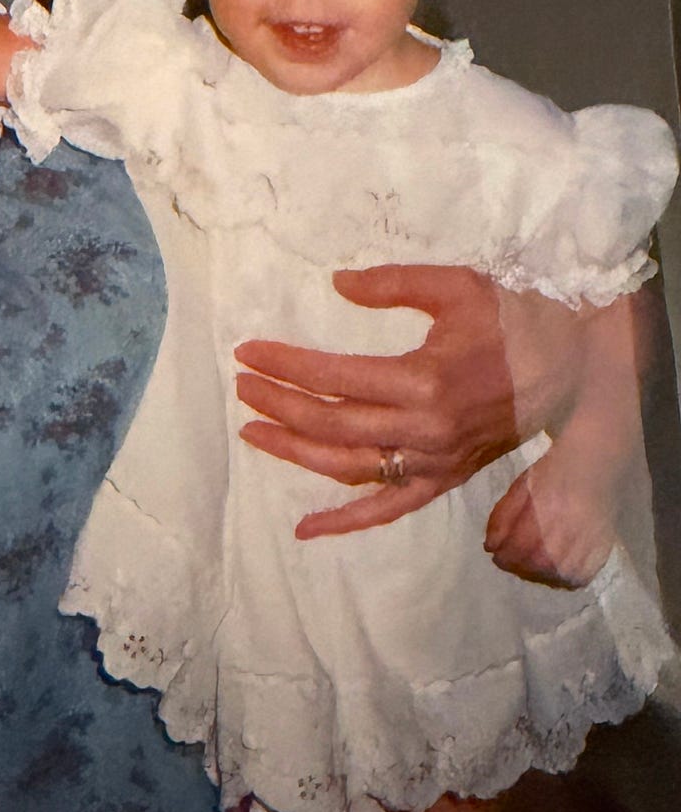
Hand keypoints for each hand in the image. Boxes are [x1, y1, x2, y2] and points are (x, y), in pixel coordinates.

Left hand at [234, 266, 524, 539]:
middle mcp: (426, 430)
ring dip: (296, 453)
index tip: (248, 352)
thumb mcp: (455, 286)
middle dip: (279, 405)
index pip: (335, 377)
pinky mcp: (444, 480)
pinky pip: (389, 509)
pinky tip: (306, 527)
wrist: (569, 366)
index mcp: (425, 380)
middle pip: (333, 423)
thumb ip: (393, 284)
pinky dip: (345, 522)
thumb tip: (338, 284)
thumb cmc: (510, 319)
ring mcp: (434, 462)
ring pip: (350, 467)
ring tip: (254, 433)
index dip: (286, 365)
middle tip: (243, 386)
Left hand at [484, 446, 616, 589]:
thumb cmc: (551, 473)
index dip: (504, 557)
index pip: (518, 549)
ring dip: (539, 575)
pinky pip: (578, 579)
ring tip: (532, 564)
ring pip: (556, 577)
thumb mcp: (519, 488)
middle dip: (519, 567)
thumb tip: (490, 548)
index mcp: (544, 511)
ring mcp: (588, 544)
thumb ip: (502, 518)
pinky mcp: (602, 551)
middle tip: (514, 560)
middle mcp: (568, 531)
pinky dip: (563, 579)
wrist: (593, 466)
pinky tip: (555, 568)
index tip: (498, 555)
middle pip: (537, 566)